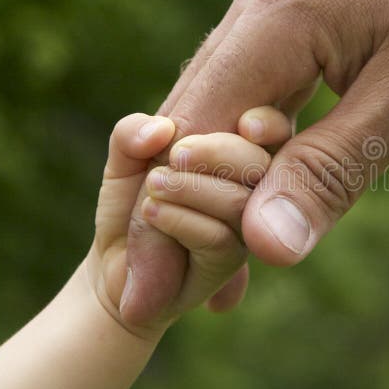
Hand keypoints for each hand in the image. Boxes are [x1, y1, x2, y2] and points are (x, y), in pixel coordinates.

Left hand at [92, 107, 289, 336]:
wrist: (114, 265)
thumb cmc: (131, 203)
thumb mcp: (126, 160)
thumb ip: (133, 134)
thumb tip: (161, 129)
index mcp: (238, 155)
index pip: (274, 133)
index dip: (269, 124)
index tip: (245, 123)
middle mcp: (252, 192)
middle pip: (264, 165)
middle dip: (222, 152)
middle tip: (177, 155)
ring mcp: (245, 231)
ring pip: (241, 203)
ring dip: (192, 188)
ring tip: (153, 186)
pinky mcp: (227, 265)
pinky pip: (220, 239)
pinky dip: (182, 220)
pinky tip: (152, 213)